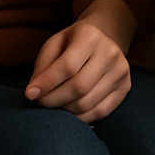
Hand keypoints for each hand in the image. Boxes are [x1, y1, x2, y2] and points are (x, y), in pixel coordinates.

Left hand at [25, 0, 136, 122]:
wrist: (103, 38)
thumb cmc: (72, 43)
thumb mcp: (55, 43)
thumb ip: (43, 65)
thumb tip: (34, 93)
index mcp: (91, 35)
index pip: (68, 66)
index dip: (46, 83)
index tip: (29, 94)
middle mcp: (110, 51)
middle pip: (79, 87)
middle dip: (53, 100)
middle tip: (40, 102)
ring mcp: (121, 70)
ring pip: (87, 102)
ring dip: (64, 111)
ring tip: (54, 105)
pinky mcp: (125, 87)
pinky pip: (100, 112)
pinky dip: (80, 118)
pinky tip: (69, 111)